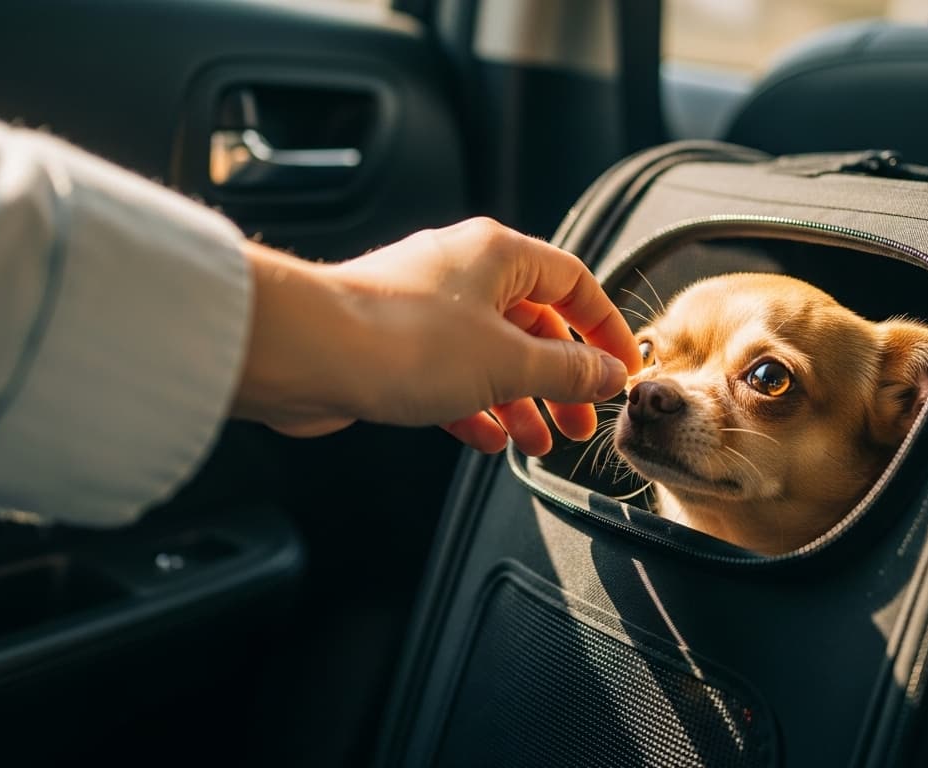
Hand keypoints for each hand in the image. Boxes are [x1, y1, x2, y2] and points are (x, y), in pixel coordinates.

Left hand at [229, 218, 640, 454]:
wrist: (306, 353)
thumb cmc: (402, 340)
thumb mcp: (507, 363)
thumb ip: (566, 371)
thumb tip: (607, 374)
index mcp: (498, 255)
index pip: (574, 282)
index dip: (605, 329)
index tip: (621, 370)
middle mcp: (462, 273)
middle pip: (532, 324)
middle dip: (560, 378)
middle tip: (580, 422)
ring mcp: (425, 309)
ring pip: (490, 355)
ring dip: (519, 401)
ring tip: (535, 443)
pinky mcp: (392, 345)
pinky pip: (448, 376)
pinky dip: (472, 408)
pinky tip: (486, 441)